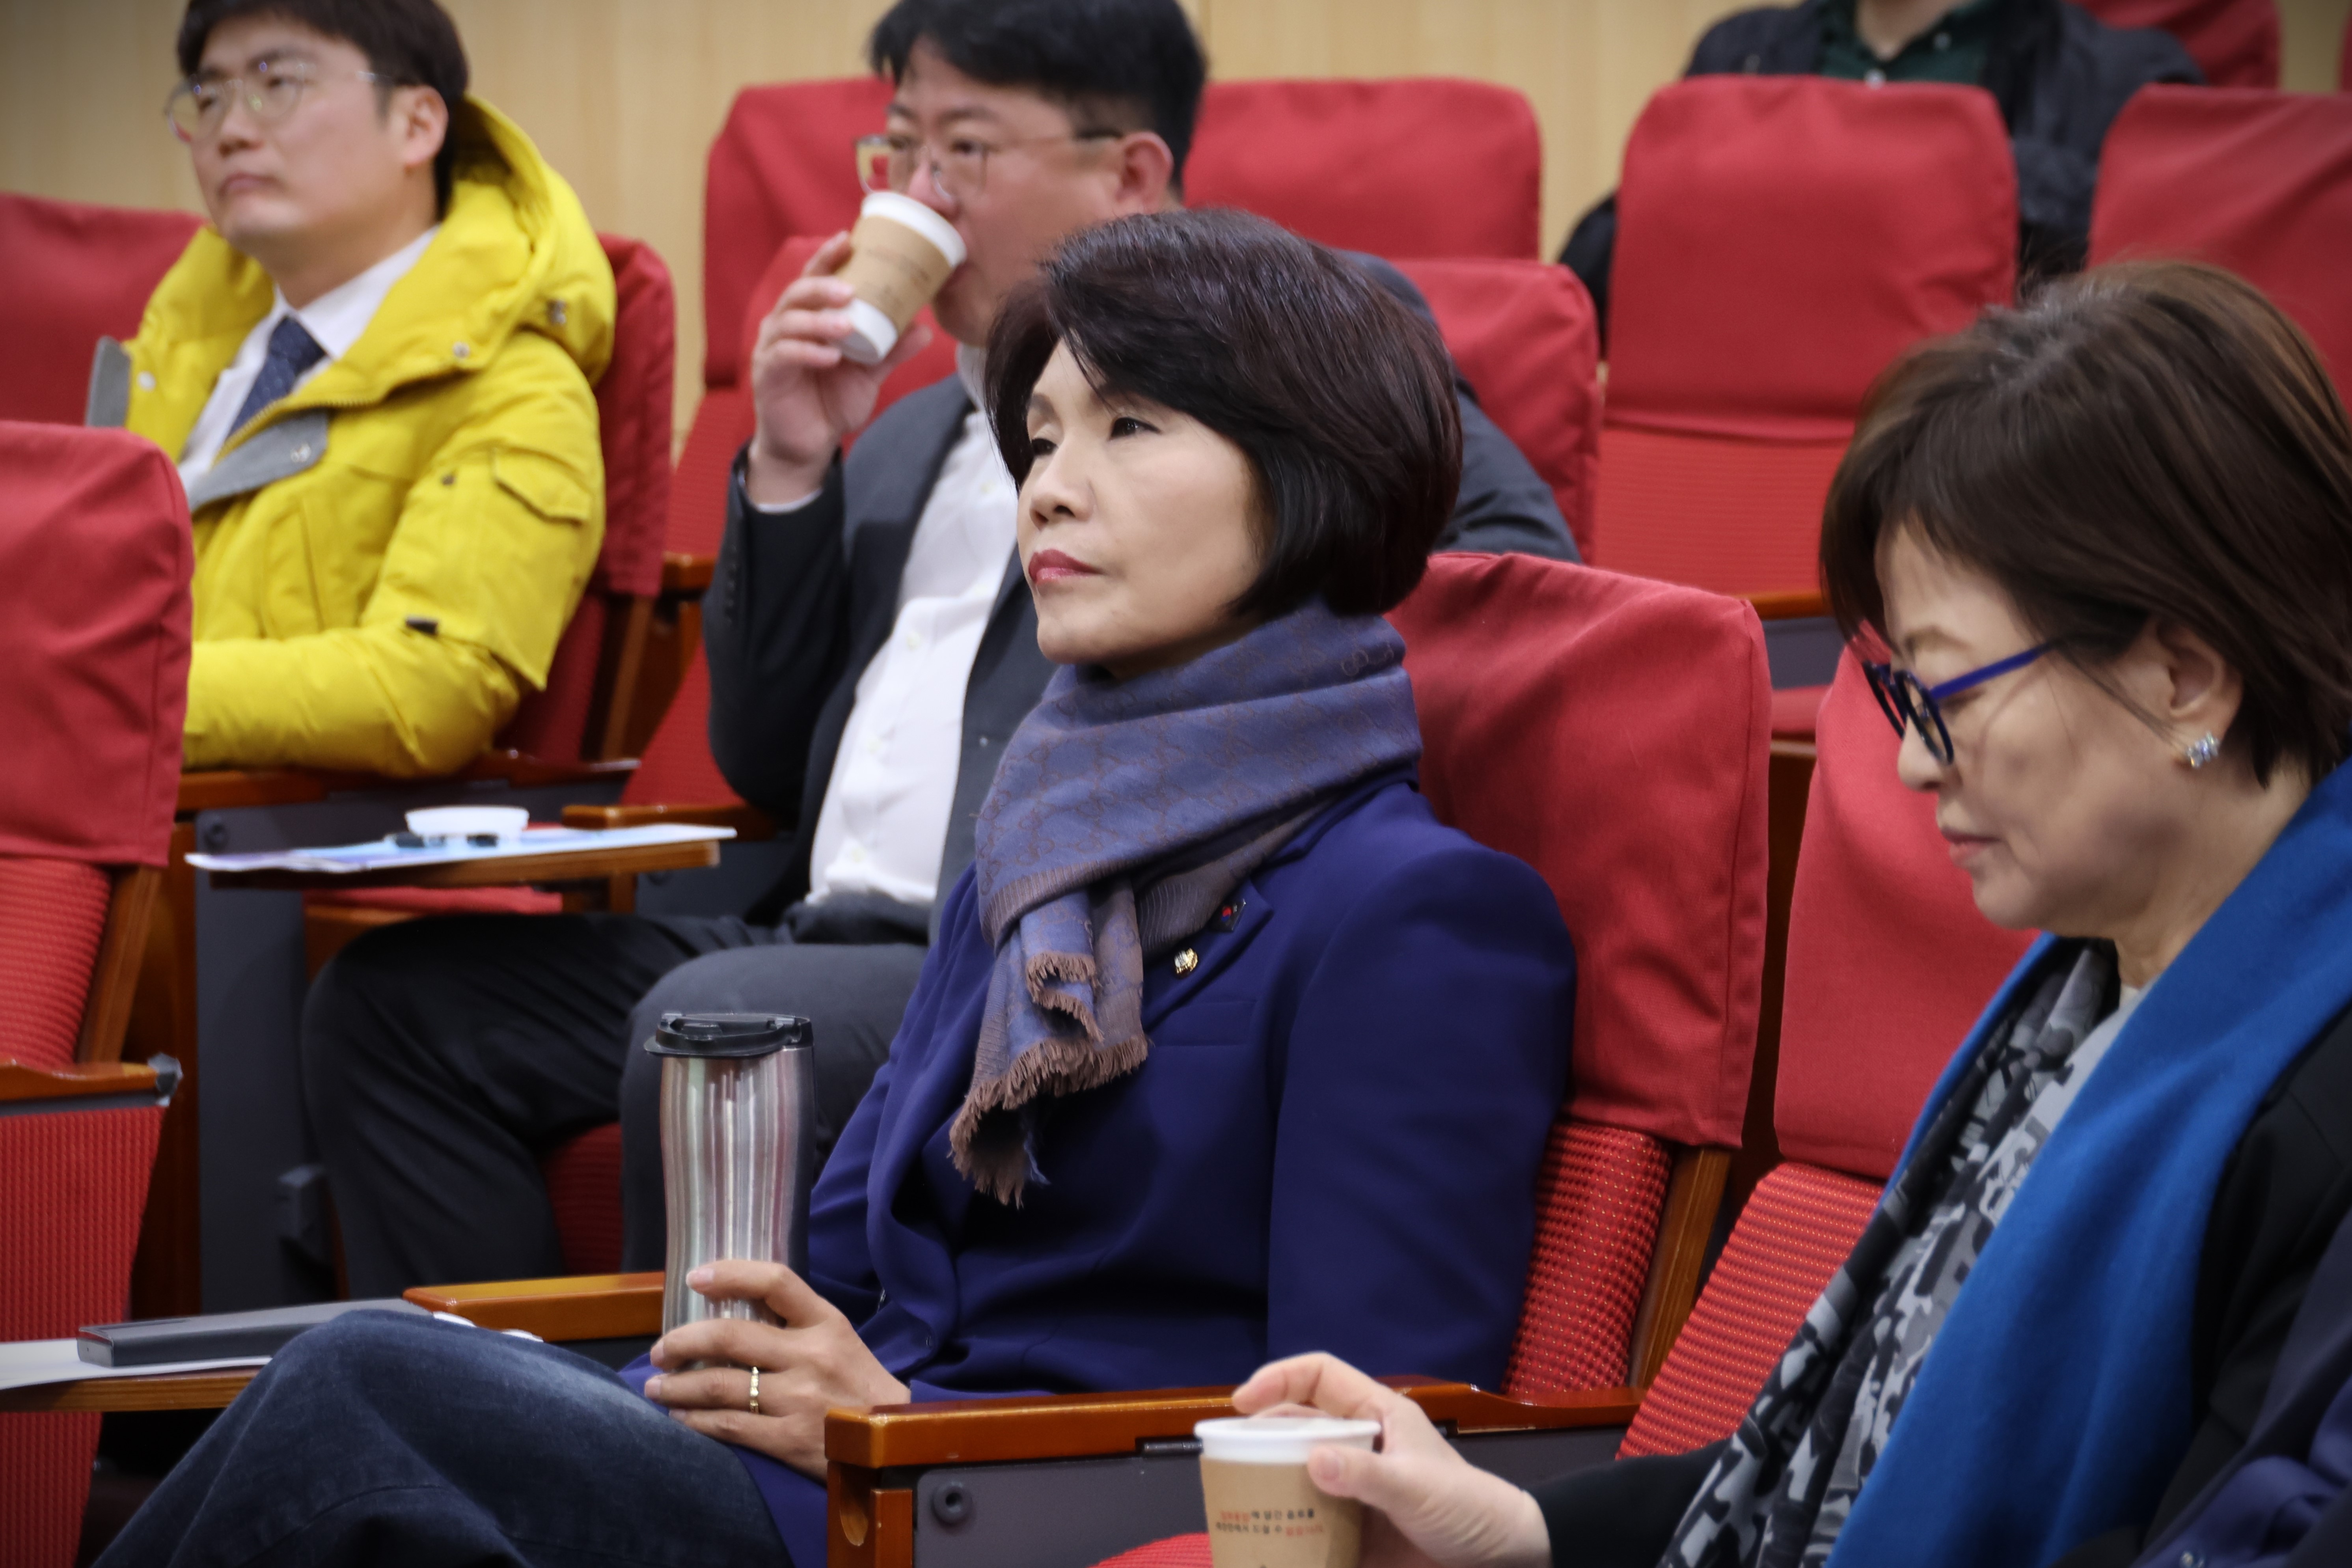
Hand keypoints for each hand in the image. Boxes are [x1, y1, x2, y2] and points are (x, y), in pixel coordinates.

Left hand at [643, 1259, 909, 1475]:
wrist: (894, 1442)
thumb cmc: (858, 1386)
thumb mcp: (839, 1341)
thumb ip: (795, 1325)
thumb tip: (733, 1309)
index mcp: (826, 1322)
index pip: (775, 1281)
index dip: (730, 1274)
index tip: (694, 1279)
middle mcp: (810, 1355)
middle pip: (730, 1336)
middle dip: (682, 1342)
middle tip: (659, 1351)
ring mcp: (798, 1398)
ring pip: (720, 1384)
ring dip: (678, 1387)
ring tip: (657, 1388)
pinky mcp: (788, 1440)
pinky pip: (728, 1426)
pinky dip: (695, 1421)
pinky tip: (680, 1419)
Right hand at [745, 229, 938, 504]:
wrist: (809, 444)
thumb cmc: (832, 401)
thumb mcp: (869, 374)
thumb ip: (891, 351)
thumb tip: (925, 328)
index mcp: (809, 316)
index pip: (815, 277)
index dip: (828, 256)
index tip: (848, 238)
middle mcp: (785, 324)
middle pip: (798, 292)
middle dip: (824, 286)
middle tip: (851, 289)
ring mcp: (772, 348)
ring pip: (789, 321)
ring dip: (818, 320)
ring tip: (845, 325)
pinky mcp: (767, 374)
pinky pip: (784, 355)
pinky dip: (807, 352)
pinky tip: (830, 357)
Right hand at [1231, 1354, 1549, 1567]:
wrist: (1500, 1558)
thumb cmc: (1466, 1508)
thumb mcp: (1417, 1488)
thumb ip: (1366, 1475)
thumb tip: (1312, 1460)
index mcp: (1379, 1415)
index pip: (1320, 1377)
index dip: (1279, 1378)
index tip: (1242, 1402)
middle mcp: (1362, 1444)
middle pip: (1301, 1425)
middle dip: (1263, 1436)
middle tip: (1227, 1458)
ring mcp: (1357, 1486)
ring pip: (1301, 1472)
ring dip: (1271, 1483)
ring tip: (1238, 1501)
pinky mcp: (1356, 1525)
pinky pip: (1313, 1518)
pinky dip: (1290, 1526)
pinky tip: (1270, 1539)